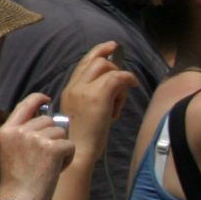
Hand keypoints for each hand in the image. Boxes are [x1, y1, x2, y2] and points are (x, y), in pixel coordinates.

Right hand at [0, 93, 74, 199]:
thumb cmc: (18, 182)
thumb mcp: (11, 151)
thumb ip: (24, 135)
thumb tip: (48, 122)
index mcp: (6, 131)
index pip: (24, 105)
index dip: (38, 99)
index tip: (47, 98)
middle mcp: (19, 131)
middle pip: (48, 121)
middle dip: (54, 136)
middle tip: (46, 158)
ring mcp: (35, 138)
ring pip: (61, 133)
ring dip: (61, 148)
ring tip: (49, 165)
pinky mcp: (51, 147)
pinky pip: (70, 145)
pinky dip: (68, 158)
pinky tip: (56, 169)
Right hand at [57, 41, 138, 163]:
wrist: (77, 151)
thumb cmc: (82, 140)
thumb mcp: (83, 116)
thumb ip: (91, 100)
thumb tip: (111, 93)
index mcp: (68, 91)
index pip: (83, 64)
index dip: (98, 52)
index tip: (110, 47)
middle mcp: (74, 87)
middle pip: (95, 61)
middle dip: (113, 64)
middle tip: (126, 78)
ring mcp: (84, 90)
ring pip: (105, 66)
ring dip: (118, 79)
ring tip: (118, 101)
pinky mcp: (97, 96)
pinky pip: (117, 76)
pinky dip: (128, 79)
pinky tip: (132, 86)